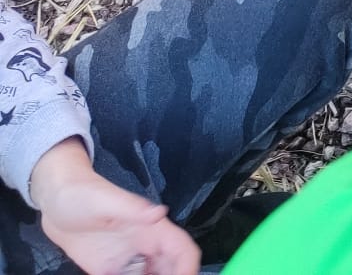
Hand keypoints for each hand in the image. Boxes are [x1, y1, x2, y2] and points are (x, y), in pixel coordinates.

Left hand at [29, 140, 197, 274]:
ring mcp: (126, 260)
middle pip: (170, 270)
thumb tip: (160, 213)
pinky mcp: (106, 270)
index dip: (188, 269)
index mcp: (152, 229)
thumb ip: (133, 208)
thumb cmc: (82, 193)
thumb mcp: (107, 200)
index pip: (182, 250)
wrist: (55, 199)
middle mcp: (144, 247)